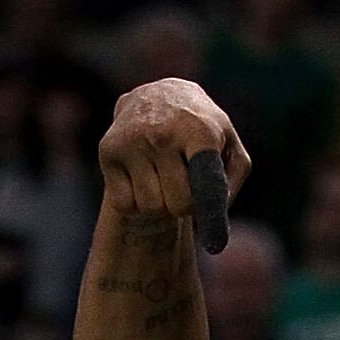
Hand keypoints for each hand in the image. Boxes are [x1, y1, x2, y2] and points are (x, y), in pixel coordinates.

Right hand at [98, 79, 248, 219]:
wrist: (156, 96)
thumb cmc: (200, 132)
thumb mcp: (228, 145)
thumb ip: (231, 180)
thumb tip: (212, 216)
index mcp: (198, 129)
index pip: (205, 182)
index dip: (210, 210)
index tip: (215, 243)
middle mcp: (163, 132)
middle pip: (179, 205)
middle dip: (185, 202)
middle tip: (183, 178)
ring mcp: (132, 140)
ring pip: (151, 208)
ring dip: (159, 200)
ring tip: (161, 171)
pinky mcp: (108, 151)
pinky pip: (125, 204)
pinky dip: (134, 198)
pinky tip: (140, 172)